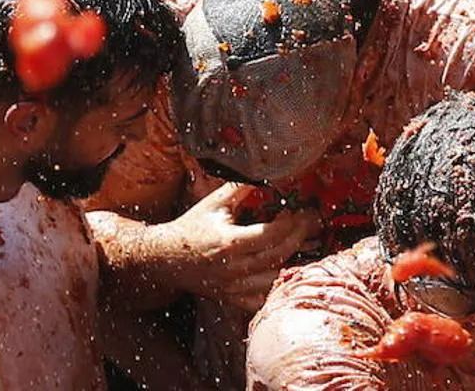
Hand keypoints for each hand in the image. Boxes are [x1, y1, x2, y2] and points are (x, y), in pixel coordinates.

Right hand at [159, 182, 319, 307]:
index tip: (296, 212)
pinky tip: (284, 274)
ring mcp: (232, 286)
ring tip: (306, 247)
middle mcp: (233, 267)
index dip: (289, 223)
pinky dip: (274, 289)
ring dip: (292, 263)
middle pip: (277, 256)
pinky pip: (259, 301)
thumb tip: (264, 174)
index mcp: (229, 242)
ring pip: (273, 280)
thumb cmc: (190, 228)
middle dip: (298, 239)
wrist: (165, 257)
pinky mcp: (231, 298)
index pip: (270, 235)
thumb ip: (239, 189)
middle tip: (308, 226)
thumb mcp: (213, 204)